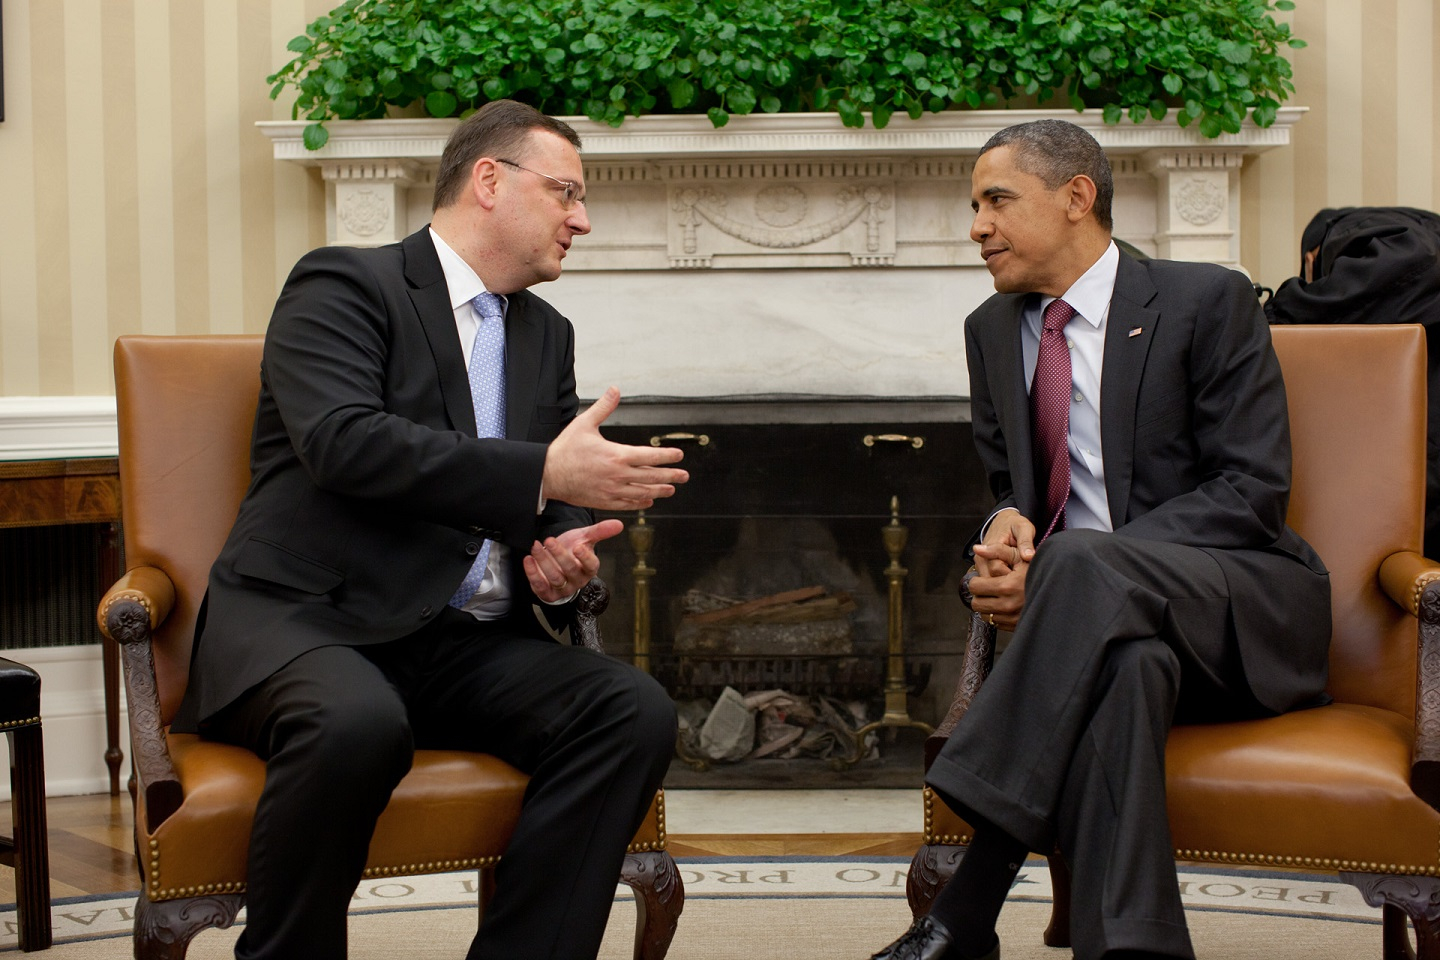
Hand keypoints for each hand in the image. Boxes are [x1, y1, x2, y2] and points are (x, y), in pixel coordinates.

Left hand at [523, 519, 623, 602]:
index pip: (591, 565)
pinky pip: (540, 586)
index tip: (578, 546)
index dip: (585, 557)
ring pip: (554, 577)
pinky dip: (532, 573)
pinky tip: (529, 560)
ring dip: (544, 561)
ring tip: (536, 546)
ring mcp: (562, 588)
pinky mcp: (548, 593)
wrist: (556, 560)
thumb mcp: (585, 538)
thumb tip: (619, 524)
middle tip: (550, 540)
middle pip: (570, 569)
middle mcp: (577, 580)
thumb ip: (600, 531)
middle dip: (559, 555)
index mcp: (589, 568)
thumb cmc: (572, 549)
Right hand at [542, 387, 688, 509]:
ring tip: (671, 489)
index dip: (666, 456)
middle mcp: (617, 475)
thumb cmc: (565, 449)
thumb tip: (615, 390)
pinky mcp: (604, 501)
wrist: (547, 475)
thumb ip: (603, 407)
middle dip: (671, 476)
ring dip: (659, 491)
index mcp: (616, 455)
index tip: (679, 456)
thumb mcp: (584, 423)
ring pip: (642, 493)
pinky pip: (628, 504)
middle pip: (651, 477)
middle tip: (684, 476)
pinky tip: (648, 500)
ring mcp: (612, 491)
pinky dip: (640, 503)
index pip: (649, 456)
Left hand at [969, 510, 1035, 630]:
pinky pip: (996, 623)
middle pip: (976, 603)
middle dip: (980, 595)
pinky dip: (997, 614)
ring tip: (997, 596)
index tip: (982, 578)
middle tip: (987, 588)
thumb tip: (977, 549)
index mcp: (1007, 586)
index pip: (975, 586)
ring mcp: (1013, 618)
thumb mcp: (1019, 556)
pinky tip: (1005, 604)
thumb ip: (997, 550)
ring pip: (985, 615)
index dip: (976, 580)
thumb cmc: (1037, 569)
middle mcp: (1009, 605)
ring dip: (987, 605)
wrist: (1058, 587)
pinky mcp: (1016, 626)